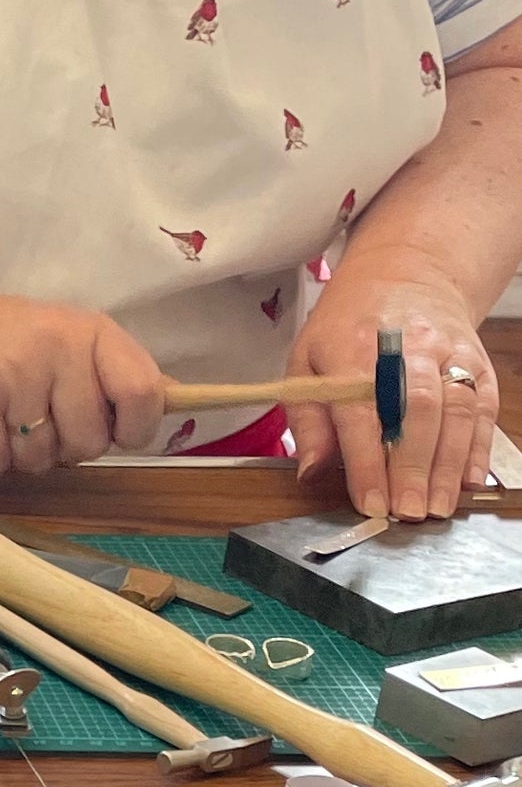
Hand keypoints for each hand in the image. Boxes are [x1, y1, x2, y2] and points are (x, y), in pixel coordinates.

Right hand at [0, 281, 164, 473]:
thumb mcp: (60, 338)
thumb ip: (110, 371)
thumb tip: (174, 401)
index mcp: (88, 332)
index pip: (144, 393)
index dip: (132, 429)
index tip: (109, 430)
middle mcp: (56, 348)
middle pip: (89, 442)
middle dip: (62, 447)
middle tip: (32, 417)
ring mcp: (12, 375)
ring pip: (41, 460)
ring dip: (18, 453)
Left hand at [288, 271, 498, 519]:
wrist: (405, 274)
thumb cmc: (345, 328)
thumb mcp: (305, 361)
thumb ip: (307, 418)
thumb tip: (311, 471)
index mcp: (353, 352)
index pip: (362, 414)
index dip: (367, 463)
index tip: (371, 503)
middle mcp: (406, 350)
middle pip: (415, 414)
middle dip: (412, 469)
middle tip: (408, 513)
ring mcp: (448, 353)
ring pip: (454, 412)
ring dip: (447, 466)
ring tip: (438, 507)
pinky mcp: (475, 360)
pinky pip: (482, 406)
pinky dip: (478, 446)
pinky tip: (469, 480)